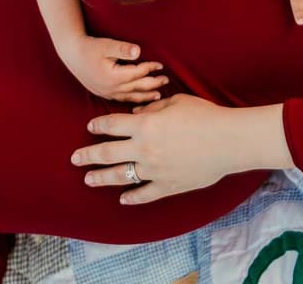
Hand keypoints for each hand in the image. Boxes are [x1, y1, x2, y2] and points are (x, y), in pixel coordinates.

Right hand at [56, 35, 167, 103]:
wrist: (71, 54)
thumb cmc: (89, 47)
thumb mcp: (106, 45)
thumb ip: (123, 49)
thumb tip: (138, 51)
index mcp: (113, 76)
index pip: (137, 73)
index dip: (150, 68)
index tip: (161, 65)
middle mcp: (111, 88)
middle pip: (137, 87)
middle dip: (153, 84)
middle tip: (166, 81)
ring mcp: (107, 92)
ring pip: (130, 97)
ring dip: (145, 96)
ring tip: (158, 95)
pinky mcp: (103, 93)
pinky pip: (121, 99)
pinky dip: (132, 100)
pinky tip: (138, 100)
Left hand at [72, 95, 237, 203]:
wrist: (227, 141)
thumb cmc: (204, 116)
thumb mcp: (176, 102)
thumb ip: (152, 109)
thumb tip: (136, 116)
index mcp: (144, 125)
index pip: (112, 125)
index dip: (98, 125)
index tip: (90, 127)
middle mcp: (143, 149)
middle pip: (107, 153)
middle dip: (88, 155)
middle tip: (75, 158)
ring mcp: (153, 170)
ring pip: (120, 176)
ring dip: (101, 178)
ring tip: (88, 179)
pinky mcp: (167, 186)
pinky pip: (144, 194)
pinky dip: (132, 198)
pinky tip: (123, 199)